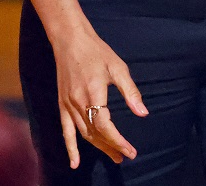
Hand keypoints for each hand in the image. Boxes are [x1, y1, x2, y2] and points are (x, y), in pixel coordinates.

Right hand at [53, 24, 147, 167]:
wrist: (71, 42)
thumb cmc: (98, 52)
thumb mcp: (119, 67)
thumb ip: (130, 91)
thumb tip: (143, 113)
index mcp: (94, 92)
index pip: (104, 125)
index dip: (117, 140)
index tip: (130, 150)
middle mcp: (78, 102)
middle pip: (94, 133)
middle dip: (111, 147)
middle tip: (126, 156)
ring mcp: (68, 105)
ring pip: (83, 134)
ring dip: (98, 147)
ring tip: (114, 156)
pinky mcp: (62, 106)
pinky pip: (65, 131)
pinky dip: (70, 148)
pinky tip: (75, 163)